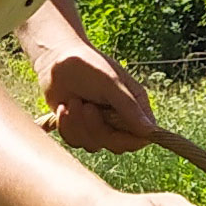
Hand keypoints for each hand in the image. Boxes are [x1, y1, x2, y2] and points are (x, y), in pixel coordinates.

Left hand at [35, 46, 158, 152]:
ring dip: (79, 124)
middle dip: (98, 129)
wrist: (56, 60)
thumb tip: (150, 131)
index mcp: (135, 106)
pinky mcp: (80, 129)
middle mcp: (120, 119)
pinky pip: (75, 141)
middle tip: (87, 106)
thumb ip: (130, 107)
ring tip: (73, 101)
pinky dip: (67, 126)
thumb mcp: (111, 84)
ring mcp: (99, 126)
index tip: (114, 131)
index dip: (131, 140)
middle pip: (117, 146)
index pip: (142, 137)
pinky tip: (63, 107)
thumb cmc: (88, 65)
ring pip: (93, 145)